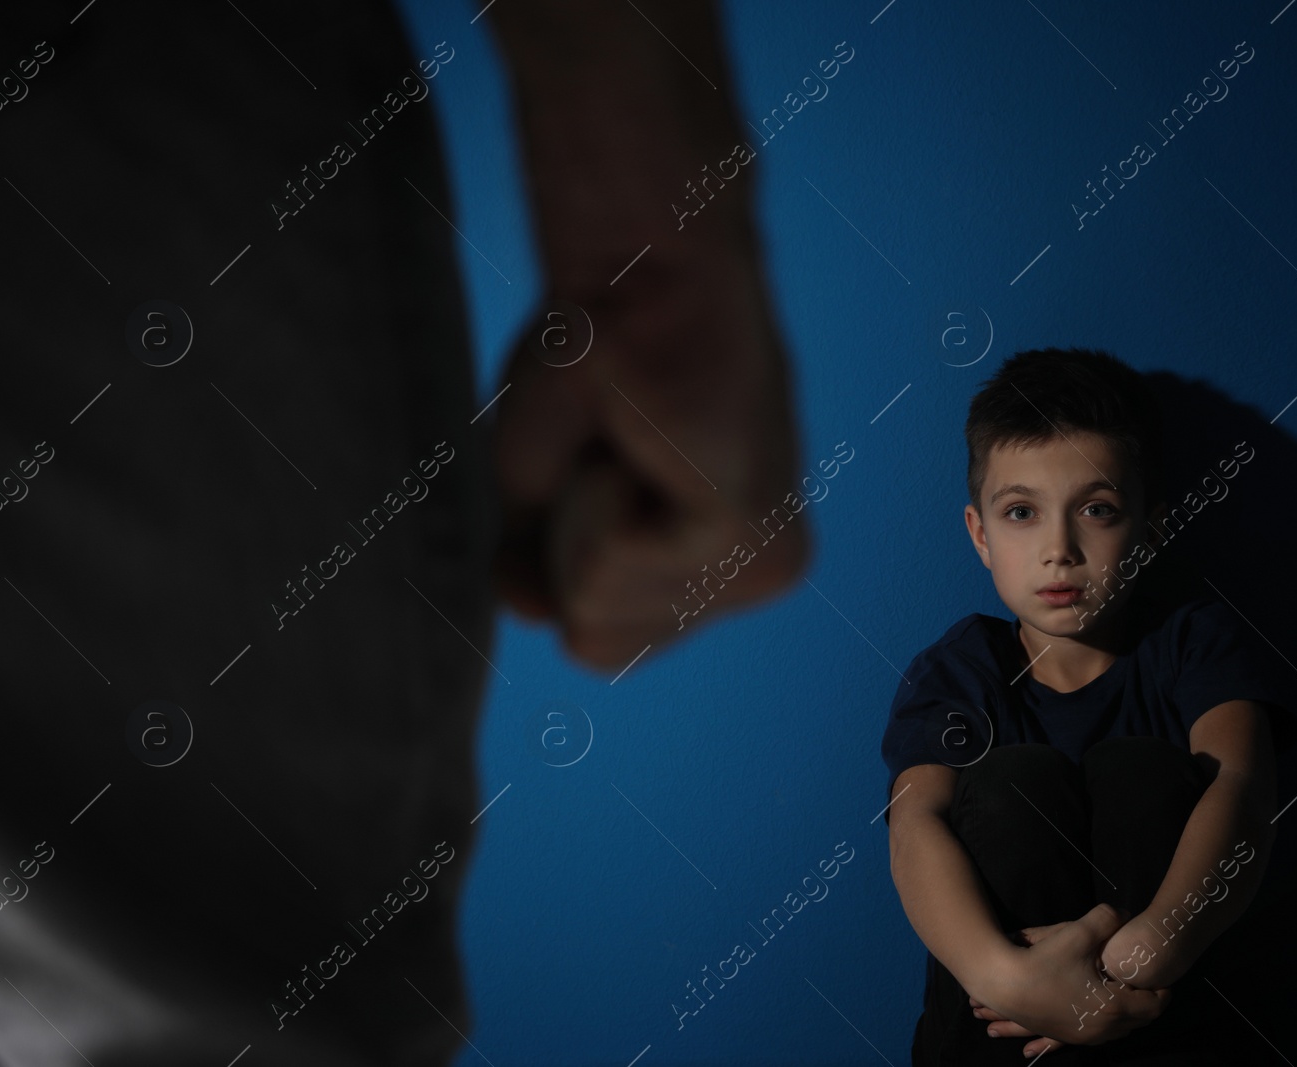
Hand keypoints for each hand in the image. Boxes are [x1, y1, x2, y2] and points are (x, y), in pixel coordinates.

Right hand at [486, 240, 809, 668]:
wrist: (634, 268)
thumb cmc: (593, 356)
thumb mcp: (541, 481)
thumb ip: (533, 563)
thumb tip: (537, 618)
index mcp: (724, 569)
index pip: (604, 646)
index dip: (559, 560)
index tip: (600, 465)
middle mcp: (758, 577)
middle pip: (599, 645)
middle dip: (566, 541)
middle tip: (616, 449)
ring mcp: (763, 564)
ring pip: (599, 616)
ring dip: (581, 512)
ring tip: (636, 438)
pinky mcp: (745, 531)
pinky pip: (613, 570)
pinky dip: (594, 498)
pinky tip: (649, 441)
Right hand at [968, 903, 1170, 1048]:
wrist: (1003, 985)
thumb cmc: (1043, 961)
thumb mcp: (1078, 932)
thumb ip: (1107, 918)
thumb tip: (1125, 913)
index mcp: (1113, 1007)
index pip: (1154, 1005)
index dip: (1163, 990)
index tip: (1159, 974)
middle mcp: (1103, 1029)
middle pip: (1141, 1020)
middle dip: (1147, 1001)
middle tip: (1146, 981)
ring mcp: (1085, 1036)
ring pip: (1121, 1029)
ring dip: (1128, 1011)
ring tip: (1125, 989)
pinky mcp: (1069, 1036)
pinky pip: (1102, 1033)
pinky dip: (1109, 1019)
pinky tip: (1101, 1001)